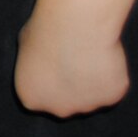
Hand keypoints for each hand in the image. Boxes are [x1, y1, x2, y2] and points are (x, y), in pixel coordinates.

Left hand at [14, 6, 129, 117]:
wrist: (76, 27)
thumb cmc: (47, 31)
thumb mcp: (25, 46)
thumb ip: (35, 63)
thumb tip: (42, 62)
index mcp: (31, 98)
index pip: (40, 96)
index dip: (50, 79)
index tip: (57, 63)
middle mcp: (57, 109)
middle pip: (67, 103)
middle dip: (71, 86)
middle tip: (76, 60)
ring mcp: (86, 107)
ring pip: (91, 96)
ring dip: (92, 81)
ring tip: (90, 54)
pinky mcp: (111, 98)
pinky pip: (112, 87)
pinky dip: (111, 75)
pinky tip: (105, 56)